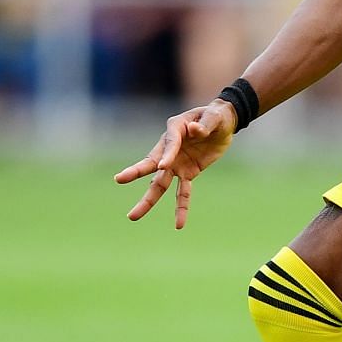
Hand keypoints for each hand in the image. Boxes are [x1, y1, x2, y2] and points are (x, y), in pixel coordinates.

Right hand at [114, 100, 238, 228]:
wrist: (222, 124)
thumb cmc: (214, 116)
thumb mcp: (213, 117)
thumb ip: (204, 124)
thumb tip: (195, 130)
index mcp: (174, 129)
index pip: (169, 143)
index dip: (167, 154)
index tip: (162, 166)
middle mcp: (169, 149)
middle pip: (150, 164)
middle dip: (136, 172)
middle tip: (119, 179)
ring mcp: (176, 163)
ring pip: (159, 184)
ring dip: (148, 200)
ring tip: (133, 216)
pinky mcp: (188, 173)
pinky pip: (183, 193)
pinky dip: (181, 208)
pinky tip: (179, 225)